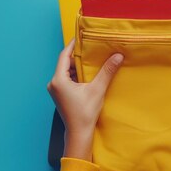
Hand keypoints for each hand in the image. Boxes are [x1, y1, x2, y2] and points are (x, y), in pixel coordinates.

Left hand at [47, 39, 123, 160]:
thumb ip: (107, 72)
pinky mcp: (60, 95)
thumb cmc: (85, 113)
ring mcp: (55, 90)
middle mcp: (53, 83)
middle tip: (92, 49)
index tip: (82, 37)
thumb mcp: (97, 90)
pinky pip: (67, 79)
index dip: (73, 45)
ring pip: (67, 71)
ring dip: (78, 67)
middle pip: (65, 63)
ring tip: (92, 61)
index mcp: (58, 80)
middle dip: (79, 57)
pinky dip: (76, 75)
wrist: (78, 134)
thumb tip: (117, 56)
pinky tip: (88, 75)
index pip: (64, 55)